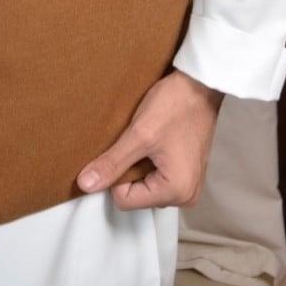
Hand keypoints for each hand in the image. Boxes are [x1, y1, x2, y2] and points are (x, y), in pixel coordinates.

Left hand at [76, 69, 222, 209]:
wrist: (199, 85)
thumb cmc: (174, 106)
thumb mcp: (139, 134)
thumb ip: (112, 163)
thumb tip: (86, 184)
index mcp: (176, 192)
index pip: (125, 200)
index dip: (116, 174)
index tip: (123, 148)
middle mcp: (186, 196)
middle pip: (137, 195)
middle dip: (128, 170)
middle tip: (134, 142)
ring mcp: (188, 185)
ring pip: (145, 185)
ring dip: (138, 164)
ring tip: (145, 139)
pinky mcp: (187, 172)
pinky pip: (157, 176)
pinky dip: (148, 161)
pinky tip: (152, 140)